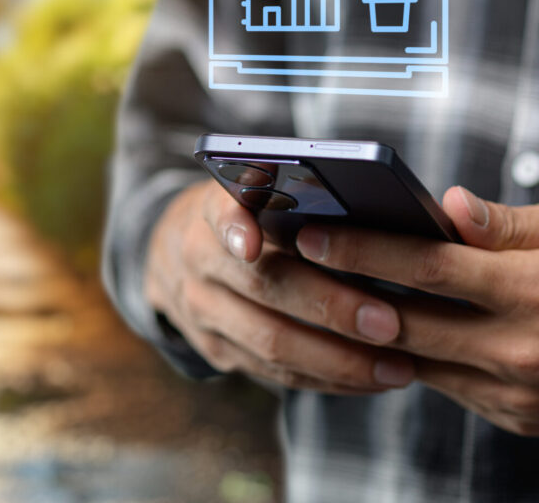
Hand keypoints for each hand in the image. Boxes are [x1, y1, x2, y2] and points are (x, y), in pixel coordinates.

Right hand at [144, 180, 414, 392]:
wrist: (175, 250)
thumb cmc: (244, 212)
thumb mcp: (253, 190)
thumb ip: (293, 195)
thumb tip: (372, 212)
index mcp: (211, 208)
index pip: (221, 213)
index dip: (236, 228)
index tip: (254, 244)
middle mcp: (199, 258)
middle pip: (263, 286)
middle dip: (329, 307)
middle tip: (389, 324)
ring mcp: (201, 309)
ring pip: (270, 342)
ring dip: (338, 360)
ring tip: (396, 367)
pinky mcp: (214, 349)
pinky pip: (273, 373)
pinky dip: (326, 380)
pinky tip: (369, 380)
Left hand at [295, 186, 538, 434]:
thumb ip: (507, 225)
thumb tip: (449, 205)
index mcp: (533, 292)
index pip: (426, 266)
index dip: (362, 247)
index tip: (311, 233)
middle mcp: (520, 351)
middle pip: (404, 318)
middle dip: (340, 291)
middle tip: (293, 261)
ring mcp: (515, 394)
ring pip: (412, 357)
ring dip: (361, 327)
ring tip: (318, 288)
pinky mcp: (511, 416)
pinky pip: (439, 380)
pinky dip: (402, 353)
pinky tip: (372, 323)